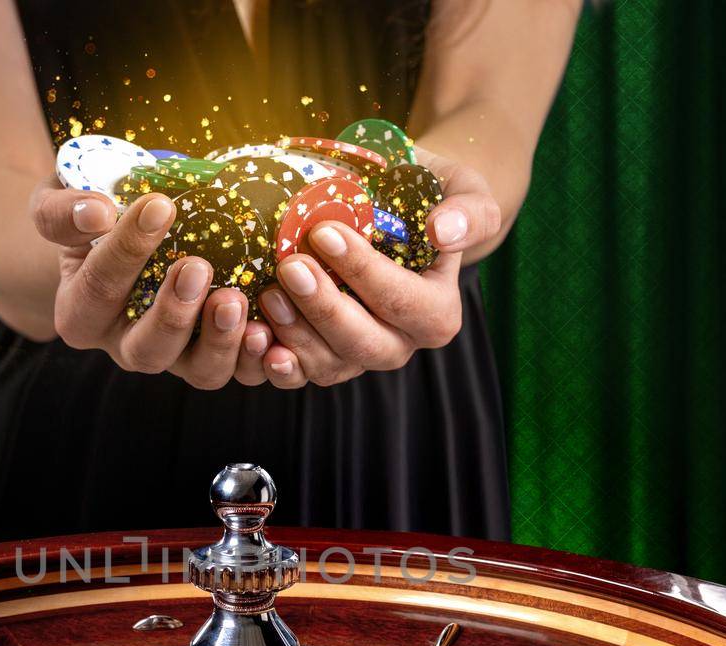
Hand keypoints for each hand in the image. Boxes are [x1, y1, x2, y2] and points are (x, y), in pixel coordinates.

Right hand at [30, 181, 275, 388]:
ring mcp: (176, 356)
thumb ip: (64, 210)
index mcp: (82, 312)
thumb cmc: (90, 214)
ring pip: (198, 371)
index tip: (159, 206)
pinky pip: (242, 370)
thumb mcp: (60, 201)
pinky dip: (259, 358)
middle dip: (173, 314)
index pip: (99, 288)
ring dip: (221, 342)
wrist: (124, 231)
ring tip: (236, 300)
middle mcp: (126, 345)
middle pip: (147, 350)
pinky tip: (271, 328)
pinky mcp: (217, 355)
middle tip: (197, 266)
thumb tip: (96, 213)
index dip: (127, 250)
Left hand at [255, 153, 504, 387]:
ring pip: (330, 365)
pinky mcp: (325, 358)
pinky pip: (301, 374)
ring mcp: (359, 355)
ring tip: (268, 295)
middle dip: (325, 308)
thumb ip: (468, 212)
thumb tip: (443, 231)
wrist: (397, 211)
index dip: (363, 272)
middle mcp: (400, 342)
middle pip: (364, 344)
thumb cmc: (429, 199)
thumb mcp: (463, 191)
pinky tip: (256, 338)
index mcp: (436, 312)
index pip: (402, 301)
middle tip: (290, 266)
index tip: (324, 232)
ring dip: (296, 335)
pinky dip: (278, 362)